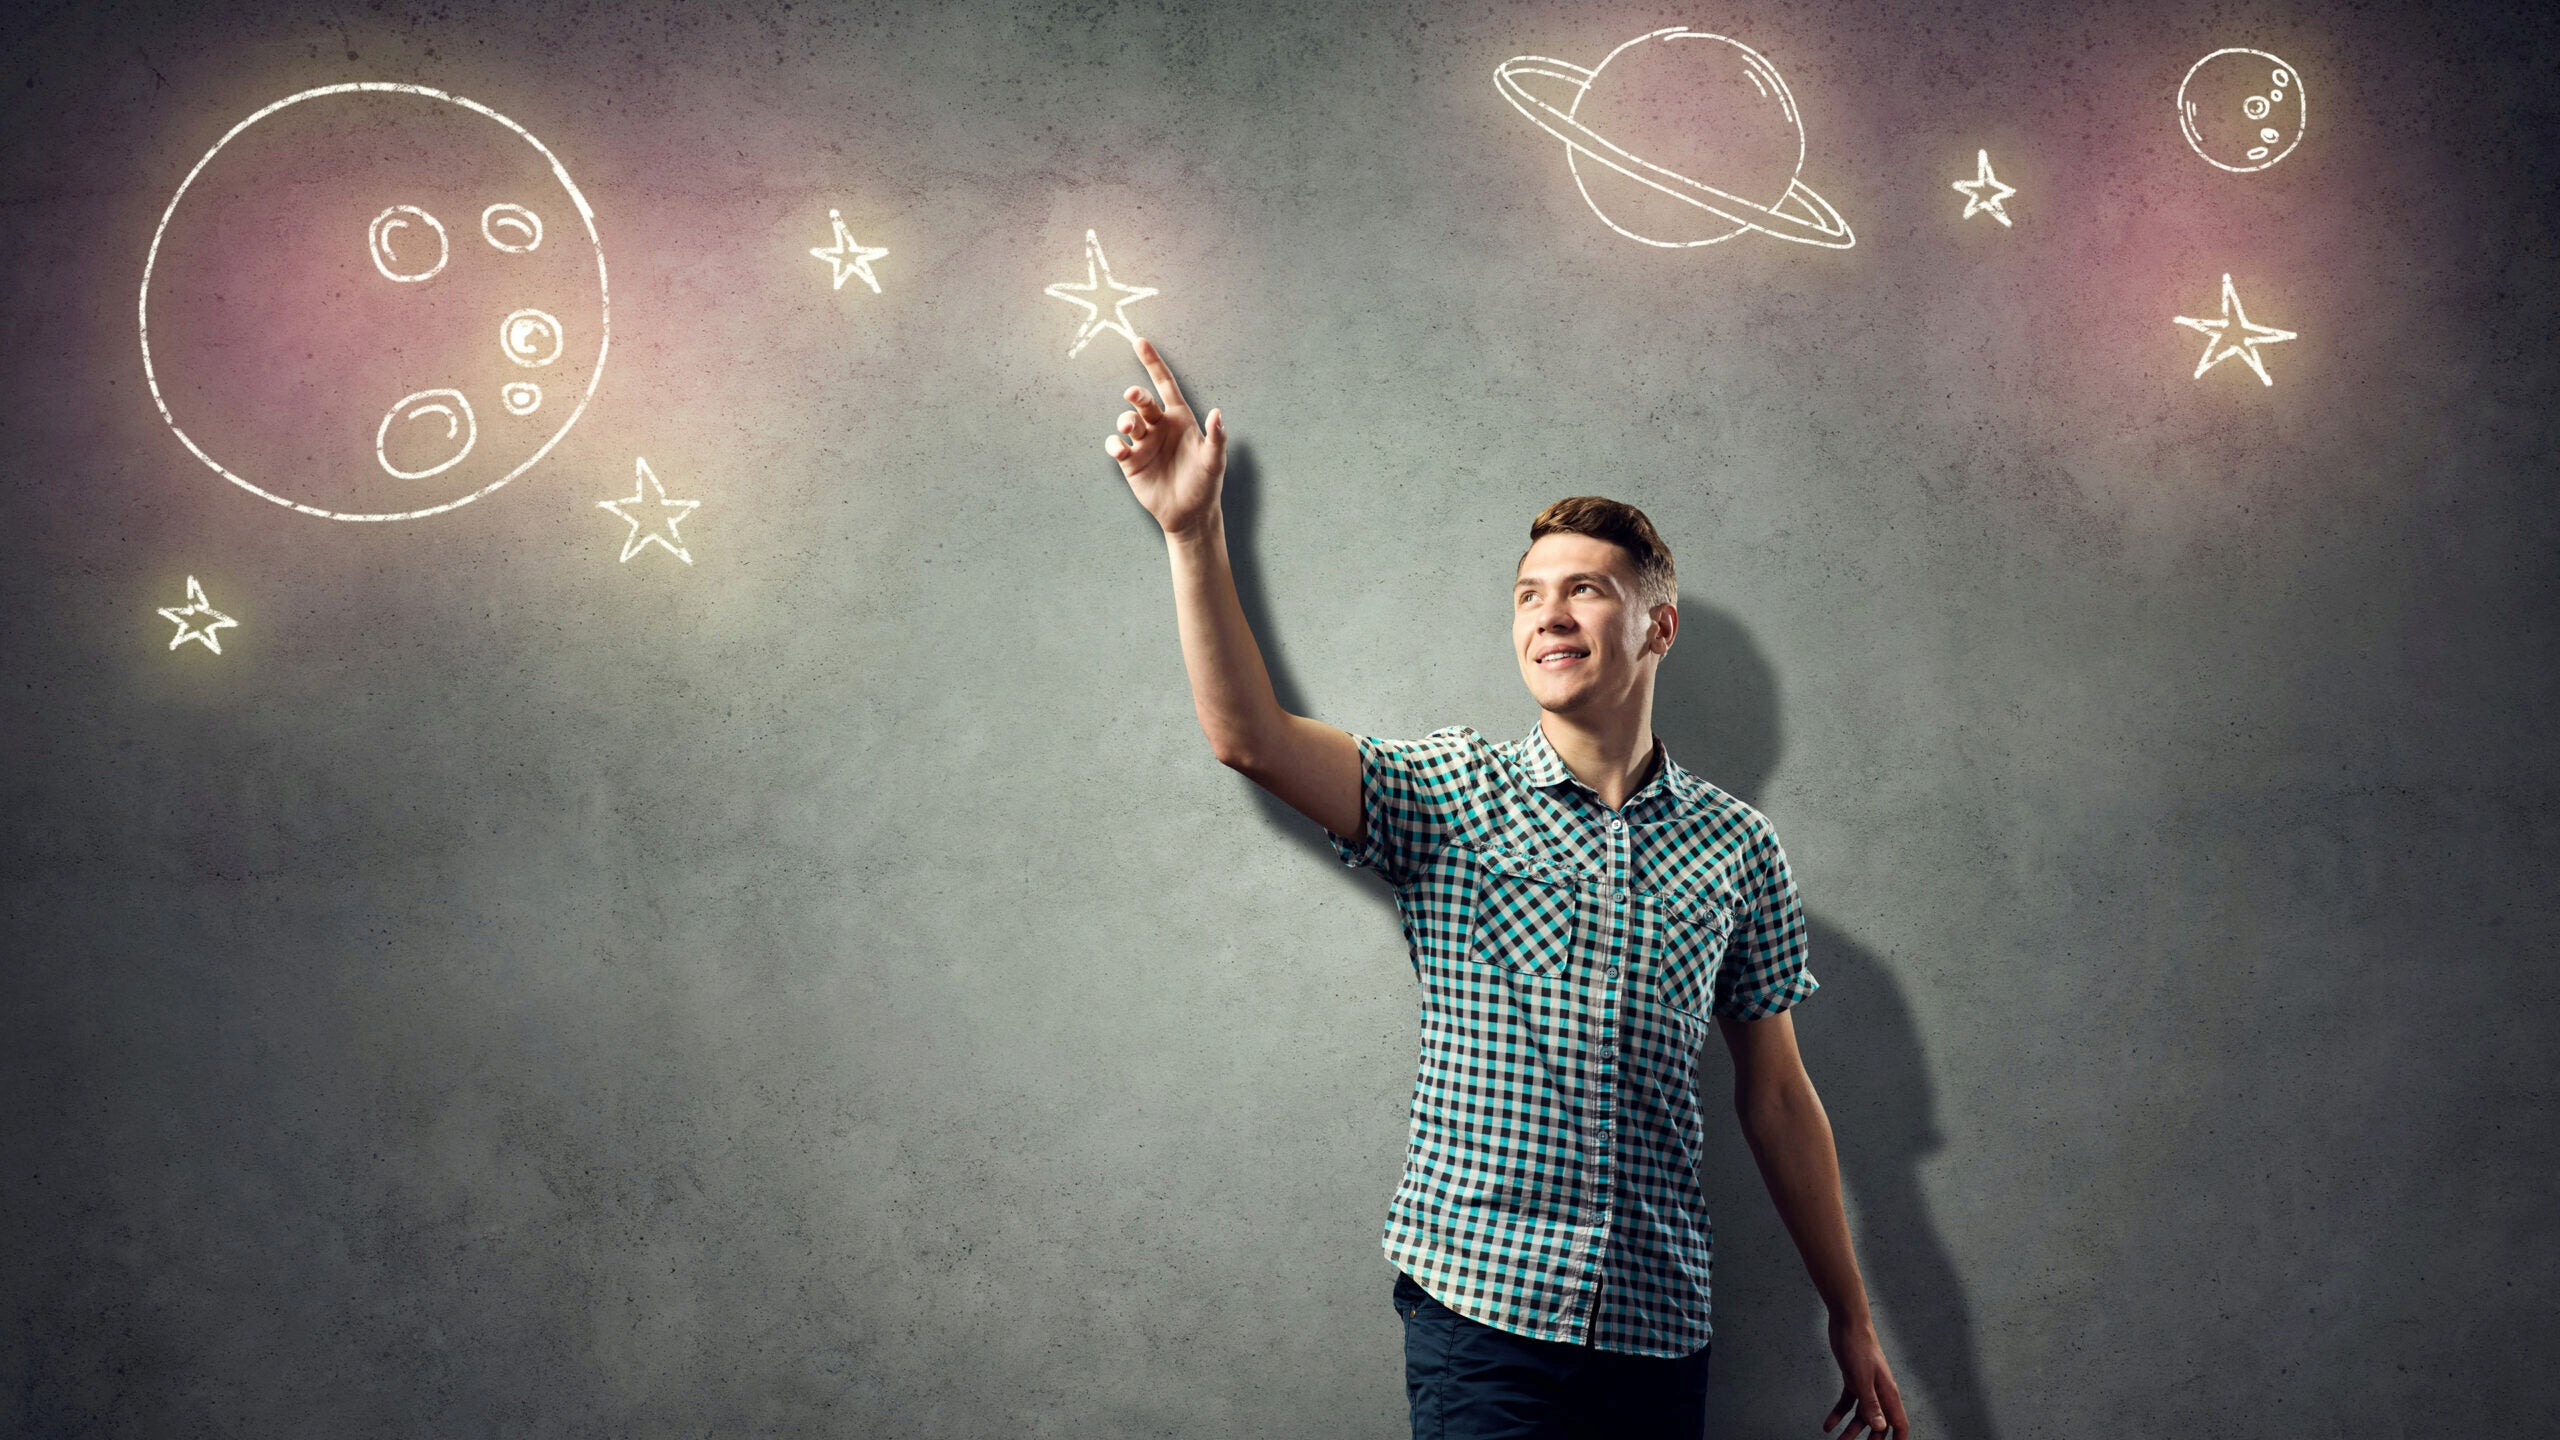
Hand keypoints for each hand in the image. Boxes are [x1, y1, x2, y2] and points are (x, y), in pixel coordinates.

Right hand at [1105, 334, 1225, 539]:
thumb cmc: (1205, 483)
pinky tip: (1121, 449)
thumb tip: (1217, 412)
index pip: (1165, 384)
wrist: (1190, 514)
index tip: (1140, 341)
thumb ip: (1216, 437)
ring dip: (1126, 419)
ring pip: (1127, 420)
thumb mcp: (1215, 461)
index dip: (1153, 362)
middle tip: (1133, 396)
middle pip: (1142, 401)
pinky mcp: (1130, 462)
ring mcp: (1143, 443)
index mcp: (1179, 418)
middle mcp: (1159, 426)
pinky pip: (1117, 445)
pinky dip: (1115, 444)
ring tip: (1130, 427)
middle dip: (1136, 395)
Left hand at [1821, 1313, 1910, 1438]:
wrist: (1847, 1321)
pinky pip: (1848, 1402)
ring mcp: (1867, 1385)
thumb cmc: (1858, 1346)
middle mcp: (1880, 1392)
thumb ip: (1871, 1403)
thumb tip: (1879, 1427)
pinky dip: (1838, 1414)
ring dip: (1851, 1431)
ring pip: (1862, 1415)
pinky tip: (1828, 1425)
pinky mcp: (1853, 1379)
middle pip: (1879, 1424)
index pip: (1899, 1423)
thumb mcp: (1862, 1378)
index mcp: (1888, 1392)